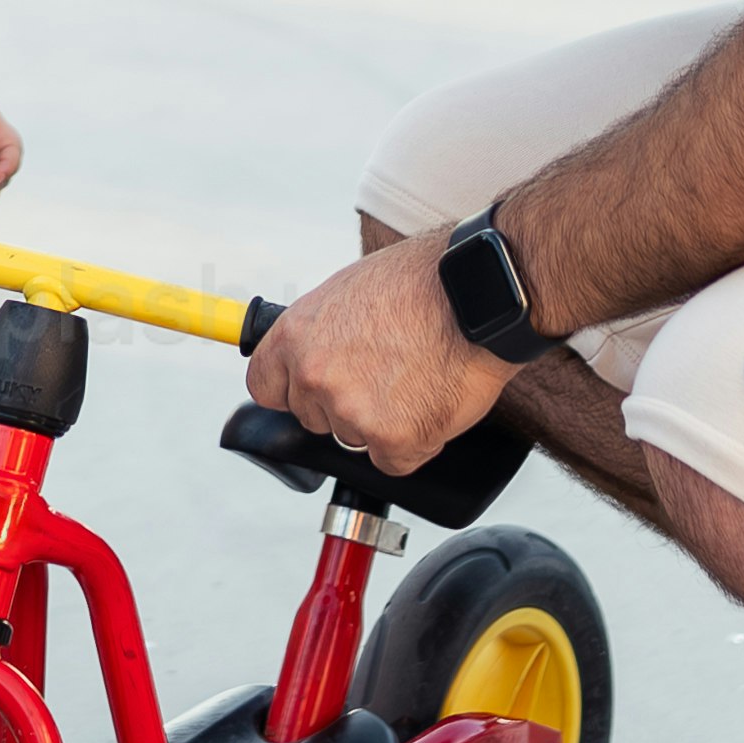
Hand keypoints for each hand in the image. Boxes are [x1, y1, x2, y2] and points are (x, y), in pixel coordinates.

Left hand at [241, 232, 502, 478]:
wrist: (478, 292)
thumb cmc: (423, 281)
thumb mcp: (348, 290)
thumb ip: (320, 333)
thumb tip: (312, 354)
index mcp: (296, 336)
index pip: (265, 386)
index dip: (294, 388)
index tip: (314, 387)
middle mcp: (314, 376)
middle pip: (314, 418)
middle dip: (345, 405)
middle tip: (385, 373)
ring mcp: (352, 412)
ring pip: (356, 440)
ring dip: (383, 423)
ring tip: (415, 378)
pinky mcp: (394, 440)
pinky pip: (394, 461)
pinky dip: (415, 442)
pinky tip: (431, 402)